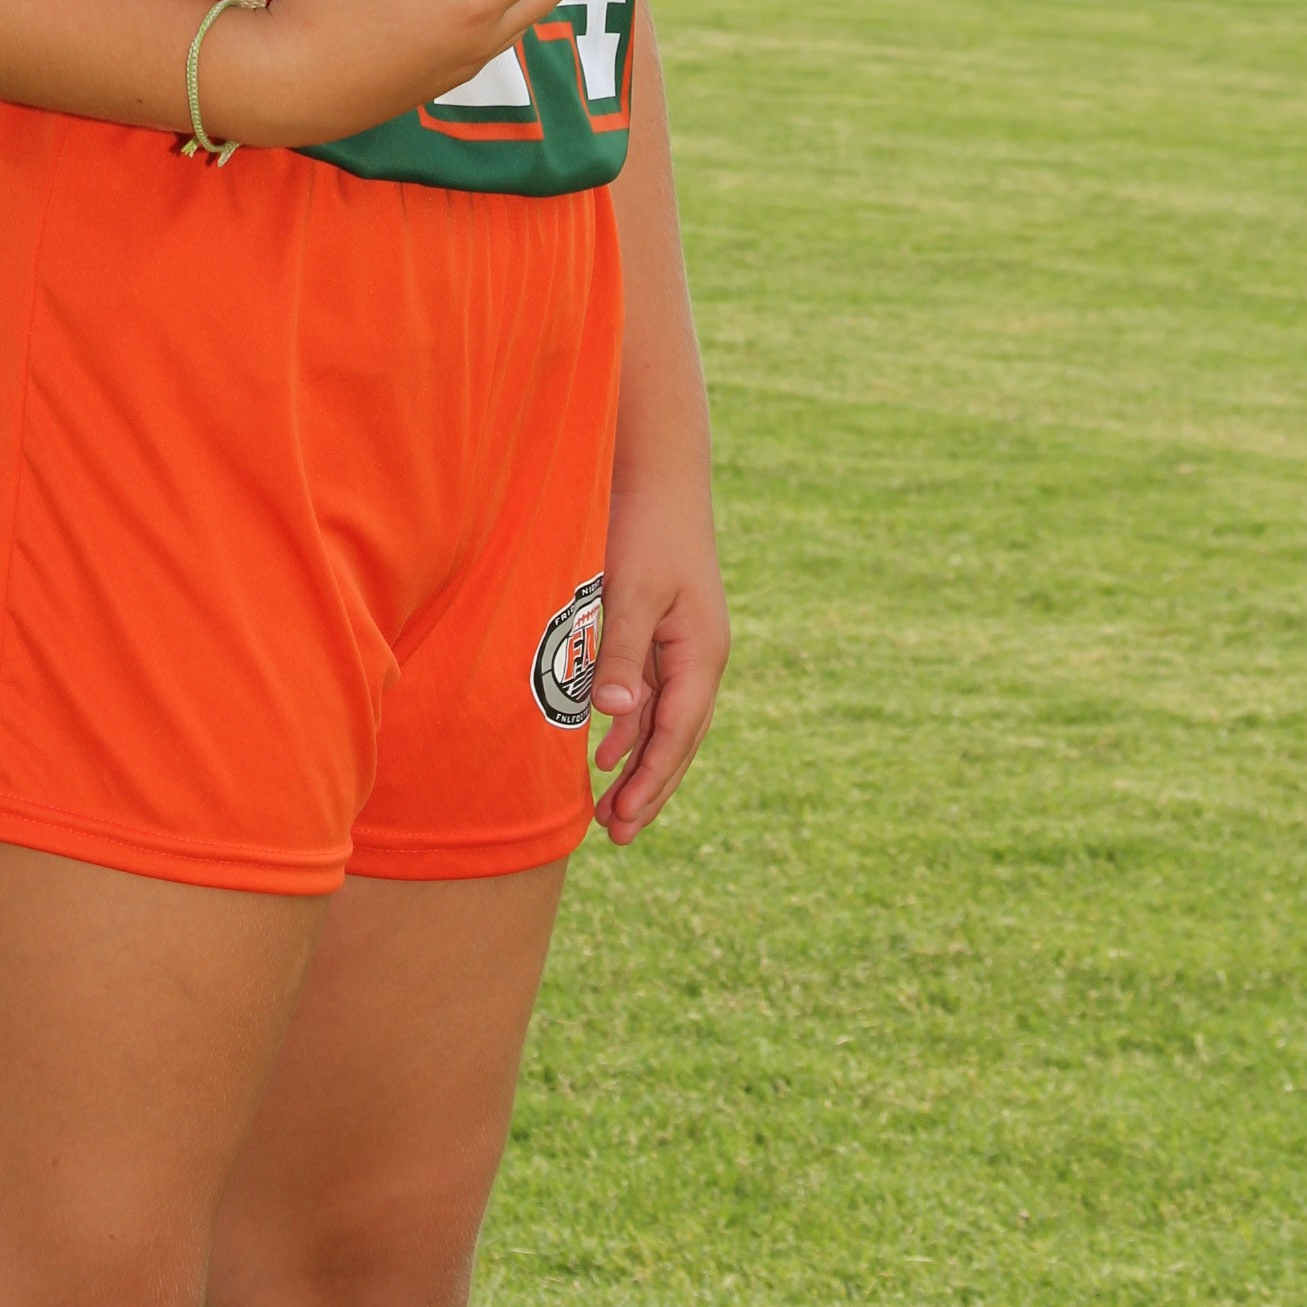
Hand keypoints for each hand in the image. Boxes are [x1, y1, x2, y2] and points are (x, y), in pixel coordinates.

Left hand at [590, 480, 727, 846]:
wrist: (659, 469)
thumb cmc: (645, 527)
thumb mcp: (630, 591)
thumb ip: (621, 653)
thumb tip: (616, 718)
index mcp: (702, 652)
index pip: (678, 733)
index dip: (651, 781)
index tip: (624, 824)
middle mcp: (700, 655)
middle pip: (679, 738)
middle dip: (651, 788)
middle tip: (619, 836)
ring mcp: (684, 644)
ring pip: (665, 721)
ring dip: (639, 763)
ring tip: (611, 810)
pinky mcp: (663, 629)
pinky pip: (651, 694)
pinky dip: (631, 727)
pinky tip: (605, 749)